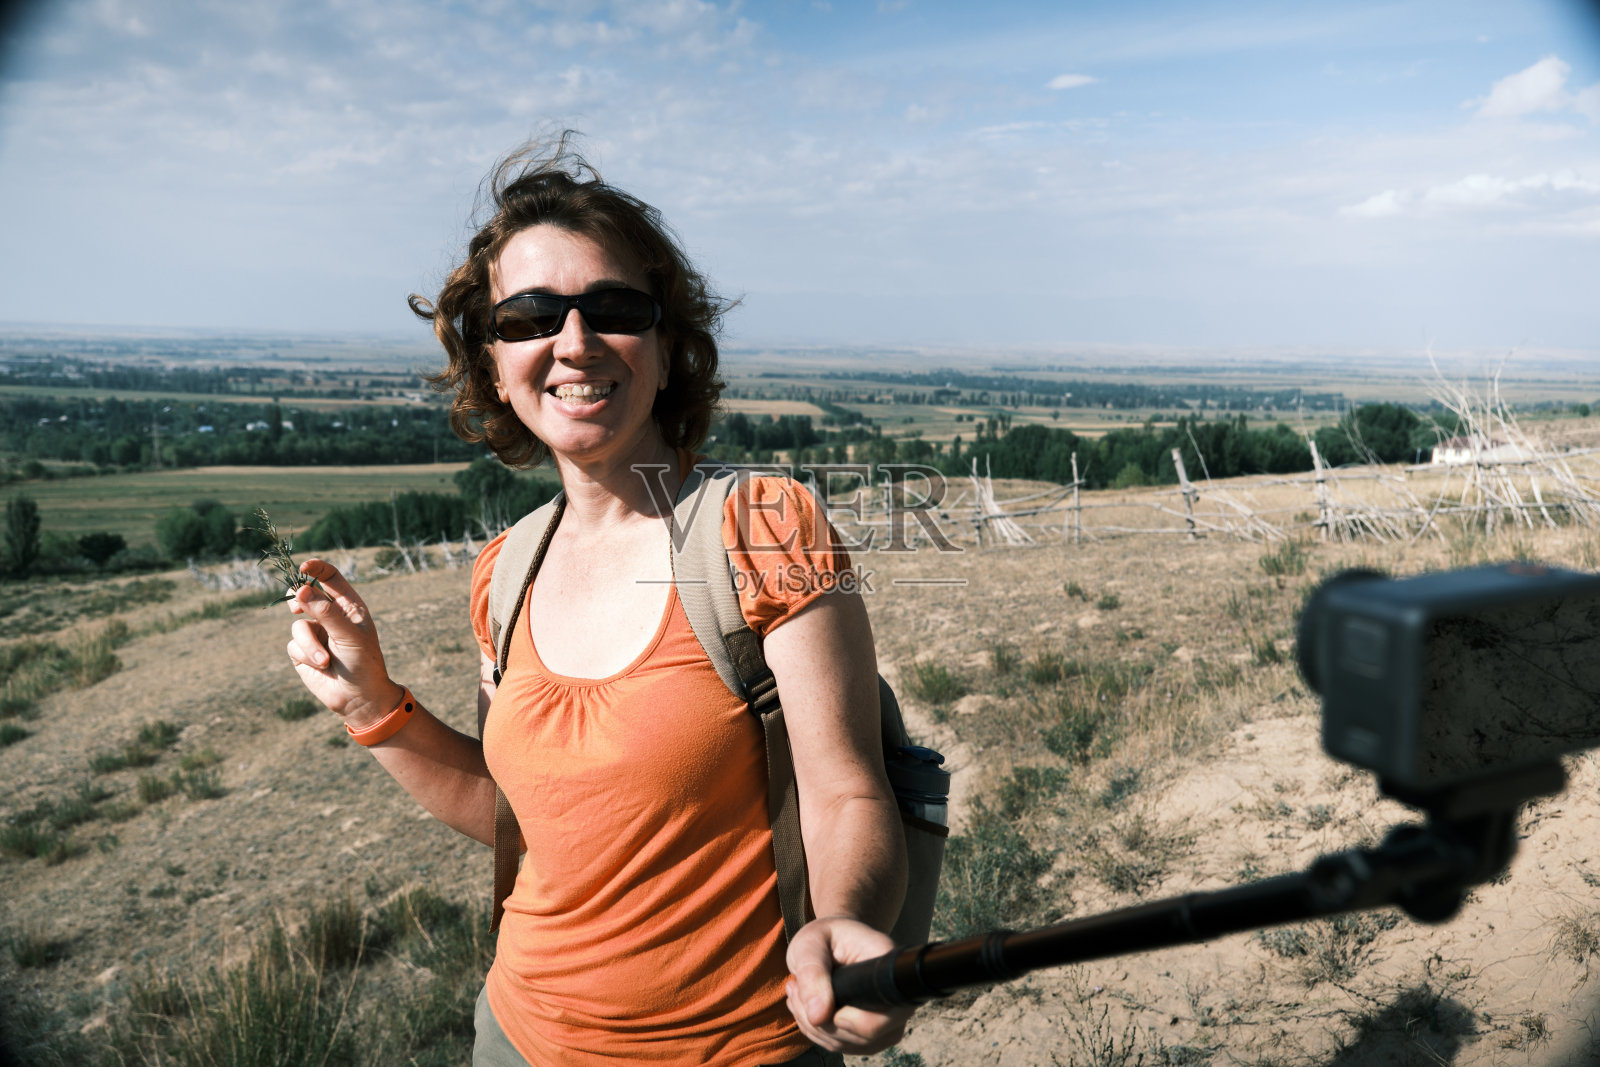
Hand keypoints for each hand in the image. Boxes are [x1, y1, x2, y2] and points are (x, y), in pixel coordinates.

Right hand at [283, 559, 401, 727]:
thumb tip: (300, 591)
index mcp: (349, 606)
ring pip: (297, 624)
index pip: (331, 578)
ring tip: (325, 660)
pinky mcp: (302, 651)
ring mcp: (315, 632)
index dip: (317, 569)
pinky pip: (293, 643)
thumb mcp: (349, 635)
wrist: (358, 697)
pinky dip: (305, 653)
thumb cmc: (363, 663)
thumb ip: (326, 613)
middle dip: (299, 599)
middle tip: (297, 606)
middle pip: (306, 594)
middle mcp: (330, 616)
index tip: (303, 567)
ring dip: (309, 643)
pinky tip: (321, 665)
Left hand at [785, 915, 911, 1054]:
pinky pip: (845, 1046)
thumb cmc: (823, 938)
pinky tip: (806, 1007)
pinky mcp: (873, 1033)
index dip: (858, 1021)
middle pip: (868, 1034)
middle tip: (795, 986)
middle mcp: (896, 994)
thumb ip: (812, 975)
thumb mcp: (809, 945)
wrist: (831, 942)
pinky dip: (818, 1033)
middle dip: (823, 1020)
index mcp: (886, 963)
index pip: (889, 1010)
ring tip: (798, 991)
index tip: (826, 1007)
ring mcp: (888, 1018)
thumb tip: (818, 1017)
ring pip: (853, 1043)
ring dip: (816, 1026)